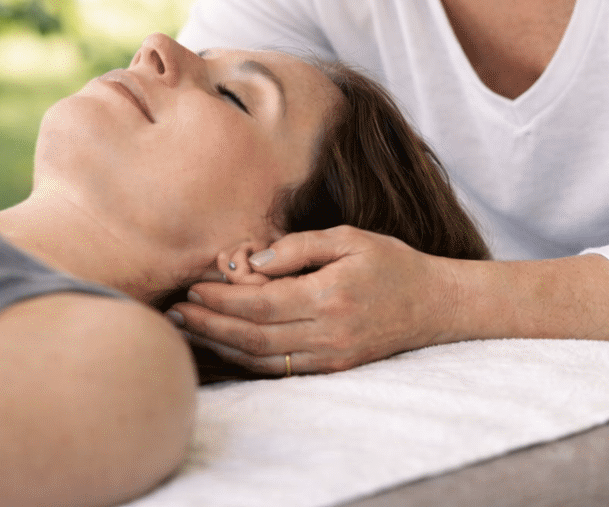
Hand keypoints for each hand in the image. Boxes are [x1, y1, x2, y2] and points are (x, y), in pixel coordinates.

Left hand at [170, 226, 459, 375]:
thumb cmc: (390, 263)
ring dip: (220, 345)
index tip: (194, 286)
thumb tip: (254, 261)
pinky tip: (224, 345)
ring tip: (187, 330)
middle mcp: (328, 332)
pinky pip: (281, 369)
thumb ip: (299, 247)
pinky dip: (246, 360)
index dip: (223, 297)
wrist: (434, 304)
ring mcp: (330, 356)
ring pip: (262, 358)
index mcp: (330, 295)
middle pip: (253, 335)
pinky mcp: (333, 368)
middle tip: (174, 313)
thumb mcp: (349, 238)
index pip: (262, 302)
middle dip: (209, 324)